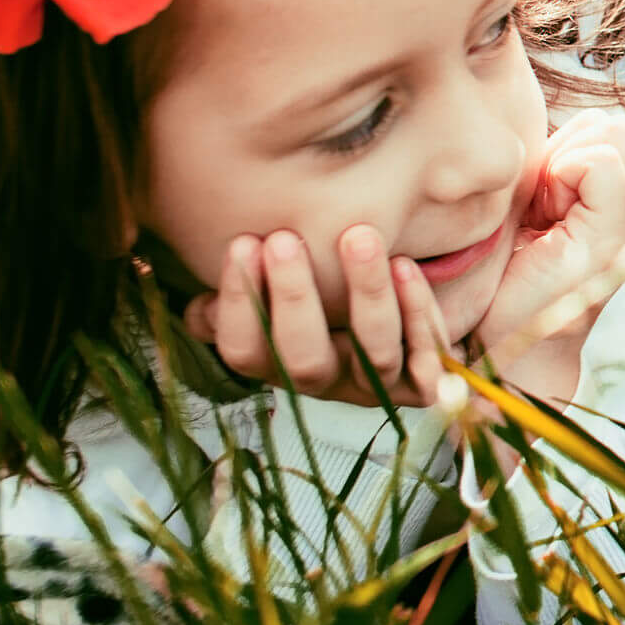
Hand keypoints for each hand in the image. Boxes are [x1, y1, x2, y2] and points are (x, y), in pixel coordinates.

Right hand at [183, 226, 451, 406]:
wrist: (401, 323)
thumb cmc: (321, 298)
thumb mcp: (273, 300)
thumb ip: (238, 303)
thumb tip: (199, 311)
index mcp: (276, 365)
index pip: (244, 351)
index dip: (238, 303)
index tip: (242, 242)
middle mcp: (323, 383)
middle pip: (303, 360)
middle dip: (293, 297)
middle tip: (283, 238)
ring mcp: (374, 387)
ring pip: (373, 353)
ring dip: (366, 293)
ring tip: (359, 237)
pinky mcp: (422, 382)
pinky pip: (425, 357)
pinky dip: (418, 312)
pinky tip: (405, 267)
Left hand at [471, 108, 624, 366]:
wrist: (501, 347)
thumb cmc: (502, 278)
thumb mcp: (536, 208)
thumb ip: (559, 169)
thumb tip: (555, 122)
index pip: (614, 130)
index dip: (569, 146)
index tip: (538, 198)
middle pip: (620, 128)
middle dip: (569, 148)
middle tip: (538, 202)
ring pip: (615, 137)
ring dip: (563, 163)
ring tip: (540, 213)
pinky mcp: (614, 239)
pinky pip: (601, 164)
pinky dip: (562, 176)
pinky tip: (542, 218)